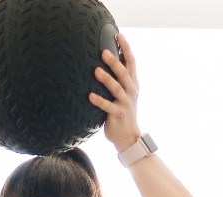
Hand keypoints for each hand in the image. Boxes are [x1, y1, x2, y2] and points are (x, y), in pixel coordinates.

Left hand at [88, 32, 140, 153]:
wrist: (128, 136)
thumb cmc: (122, 111)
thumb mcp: (125, 93)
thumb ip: (119, 78)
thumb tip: (107, 59)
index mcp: (133, 83)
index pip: (131, 62)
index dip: (126, 48)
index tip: (119, 35)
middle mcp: (131, 91)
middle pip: (124, 73)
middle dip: (114, 61)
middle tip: (103, 51)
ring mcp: (125, 103)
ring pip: (117, 88)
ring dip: (106, 79)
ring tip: (96, 71)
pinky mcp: (118, 114)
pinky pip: (108, 106)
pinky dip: (99, 101)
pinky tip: (89, 96)